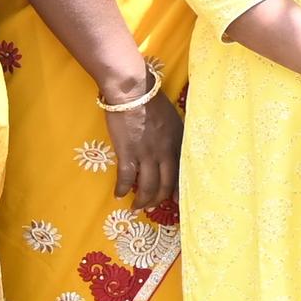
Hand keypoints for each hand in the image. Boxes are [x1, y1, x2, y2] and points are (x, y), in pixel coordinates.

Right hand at [103, 83, 182, 208]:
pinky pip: (125, 178)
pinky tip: (118, 195)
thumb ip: (173, 136)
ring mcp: (147, 154)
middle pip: (166, 184)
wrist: (133, 92)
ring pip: (147, 186)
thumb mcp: (172, 119)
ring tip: (136, 207)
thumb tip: (170, 149)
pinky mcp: (128, 153)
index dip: (179, 189)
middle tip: (153, 208)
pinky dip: (122, 189)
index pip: (182, 172)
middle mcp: (166, 152)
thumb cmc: (152, 100)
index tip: (178, 201)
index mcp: (178, 143)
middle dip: (159, 199)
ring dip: (142, 200)